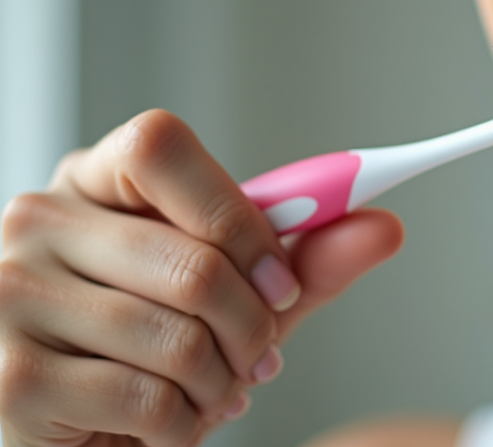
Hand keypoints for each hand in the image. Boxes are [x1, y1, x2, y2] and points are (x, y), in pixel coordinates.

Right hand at [0, 110, 403, 446]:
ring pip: (182, 336)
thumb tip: (383, 227)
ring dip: (225, 381)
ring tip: (213, 388)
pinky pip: (150, 398)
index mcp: (92, 183)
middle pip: (195, 261)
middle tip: (260, 353)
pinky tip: (170, 419)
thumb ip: (302, 259)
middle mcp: (40, 222)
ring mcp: (13, 297)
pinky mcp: (13, 378)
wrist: (73, 425)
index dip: (239, 215)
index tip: (279, 276)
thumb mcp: (234, 293)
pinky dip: (187, 423)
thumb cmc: (151, 345)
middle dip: (256, 326)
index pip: (162, 146)